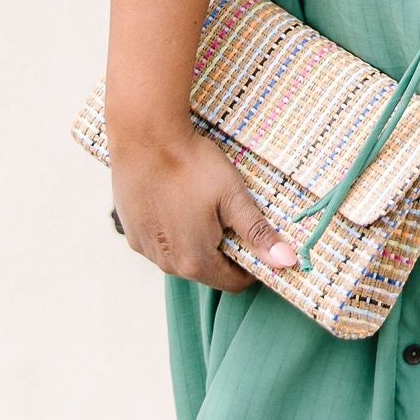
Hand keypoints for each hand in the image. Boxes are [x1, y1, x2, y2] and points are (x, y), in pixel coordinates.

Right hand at [107, 125, 297, 287]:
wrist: (145, 137)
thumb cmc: (192, 164)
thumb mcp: (233, 197)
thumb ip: (258, 234)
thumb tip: (288, 262)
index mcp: (195, 261)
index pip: (233, 283)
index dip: (250, 265)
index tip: (256, 241)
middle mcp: (167, 264)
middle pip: (208, 271)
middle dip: (223, 250)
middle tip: (229, 215)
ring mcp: (146, 249)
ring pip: (182, 258)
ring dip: (197, 242)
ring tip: (201, 205)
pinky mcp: (131, 233)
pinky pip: (160, 244)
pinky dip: (173, 231)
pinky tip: (176, 202)